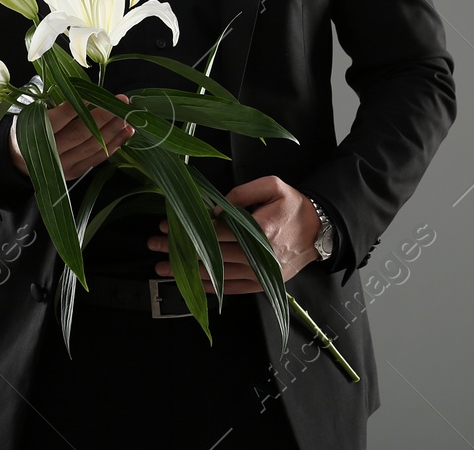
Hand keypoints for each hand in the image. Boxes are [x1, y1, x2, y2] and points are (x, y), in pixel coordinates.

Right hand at [10, 94, 134, 180]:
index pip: (60, 118)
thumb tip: (87, 93)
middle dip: (104, 116)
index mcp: (35, 132)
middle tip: (121, 102)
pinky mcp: (73, 173)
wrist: (17, 159)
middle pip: (80, 133)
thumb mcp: (33, 113)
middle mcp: (50, 151)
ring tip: (127, 117)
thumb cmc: (30, 128)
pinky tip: (125, 133)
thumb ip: (56, 106)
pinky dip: (113, 145)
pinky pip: (96, 159)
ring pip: (91, 147)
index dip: (79, 106)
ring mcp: (62, 165)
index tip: (96, 94)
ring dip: (113, 131)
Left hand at [146, 175, 320, 293]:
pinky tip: (191, 284)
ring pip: (218, 274)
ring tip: (162, 267)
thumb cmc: (293, 205)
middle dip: (179, 250)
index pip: (217, 232)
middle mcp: (260, 254)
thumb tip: (214, 209)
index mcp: (261, 228)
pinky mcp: (263, 283)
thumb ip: (241, 193)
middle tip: (153, 245)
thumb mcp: (272, 185)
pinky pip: (232, 288)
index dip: (189, 230)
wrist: (320, 230)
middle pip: (211, 254)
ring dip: (187, 271)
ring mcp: (261, 272)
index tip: (166, 225)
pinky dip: (211, 288)